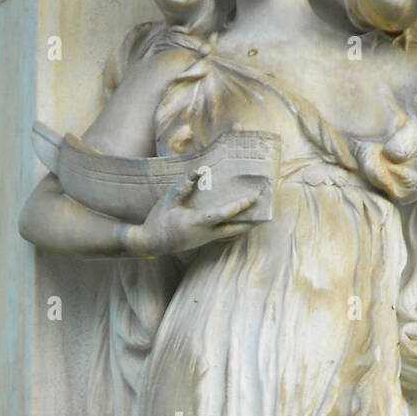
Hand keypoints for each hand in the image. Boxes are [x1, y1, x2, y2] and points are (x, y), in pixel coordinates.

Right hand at [125, 172, 266, 257]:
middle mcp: (205, 234)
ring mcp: (204, 240)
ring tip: (258, 220)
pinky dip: (233, 230)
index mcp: (197, 222)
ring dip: (244, 227)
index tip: (254, 197)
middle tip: (266, 214)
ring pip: (229, 234)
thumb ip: (184, 186)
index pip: (224, 213)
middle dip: (250, 221)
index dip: (240, 205)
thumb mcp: (169, 201)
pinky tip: (239, 225)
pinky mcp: (202, 242)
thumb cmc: (159, 221)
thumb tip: (199, 171)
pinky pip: (222, 236)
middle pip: (234, 229)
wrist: (150, 244)